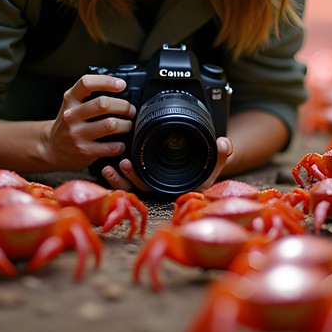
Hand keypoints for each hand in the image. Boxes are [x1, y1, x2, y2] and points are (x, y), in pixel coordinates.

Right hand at [41, 73, 135, 170]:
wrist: (52, 148)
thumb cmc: (70, 122)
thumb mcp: (73, 104)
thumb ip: (90, 95)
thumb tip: (120, 87)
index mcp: (70, 99)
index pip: (87, 83)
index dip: (107, 81)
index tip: (121, 85)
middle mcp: (72, 115)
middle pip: (103, 104)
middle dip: (124, 106)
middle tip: (130, 110)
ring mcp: (77, 134)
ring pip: (110, 124)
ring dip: (126, 125)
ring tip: (128, 125)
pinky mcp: (84, 151)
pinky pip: (111, 147)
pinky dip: (121, 145)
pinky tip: (120, 143)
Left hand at [102, 136, 233, 193]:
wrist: (201, 170)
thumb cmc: (204, 170)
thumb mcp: (214, 164)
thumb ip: (220, 154)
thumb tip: (224, 143)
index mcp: (170, 188)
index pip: (150, 186)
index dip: (136, 178)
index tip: (127, 164)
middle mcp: (157, 189)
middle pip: (135, 188)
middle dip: (123, 179)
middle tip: (118, 162)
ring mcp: (149, 184)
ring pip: (128, 188)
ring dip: (116, 179)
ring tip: (107, 167)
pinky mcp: (144, 178)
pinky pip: (125, 184)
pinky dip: (115, 178)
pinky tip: (106, 166)